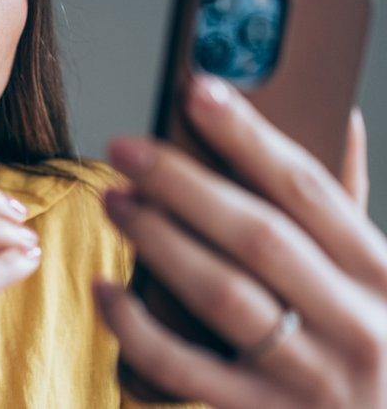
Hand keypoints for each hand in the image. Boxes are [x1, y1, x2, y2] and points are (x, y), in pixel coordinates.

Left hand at [95, 75, 386, 408]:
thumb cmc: (367, 337)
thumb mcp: (375, 274)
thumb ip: (348, 202)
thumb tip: (336, 115)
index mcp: (381, 272)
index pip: (307, 188)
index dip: (249, 135)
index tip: (198, 89)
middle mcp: (354, 322)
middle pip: (256, 236)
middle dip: (183, 184)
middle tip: (125, 149)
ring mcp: (310, 374)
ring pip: (221, 295)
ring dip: (158, 241)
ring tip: (114, 201)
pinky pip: (185, 369)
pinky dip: (138, 327)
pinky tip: (105, 289)